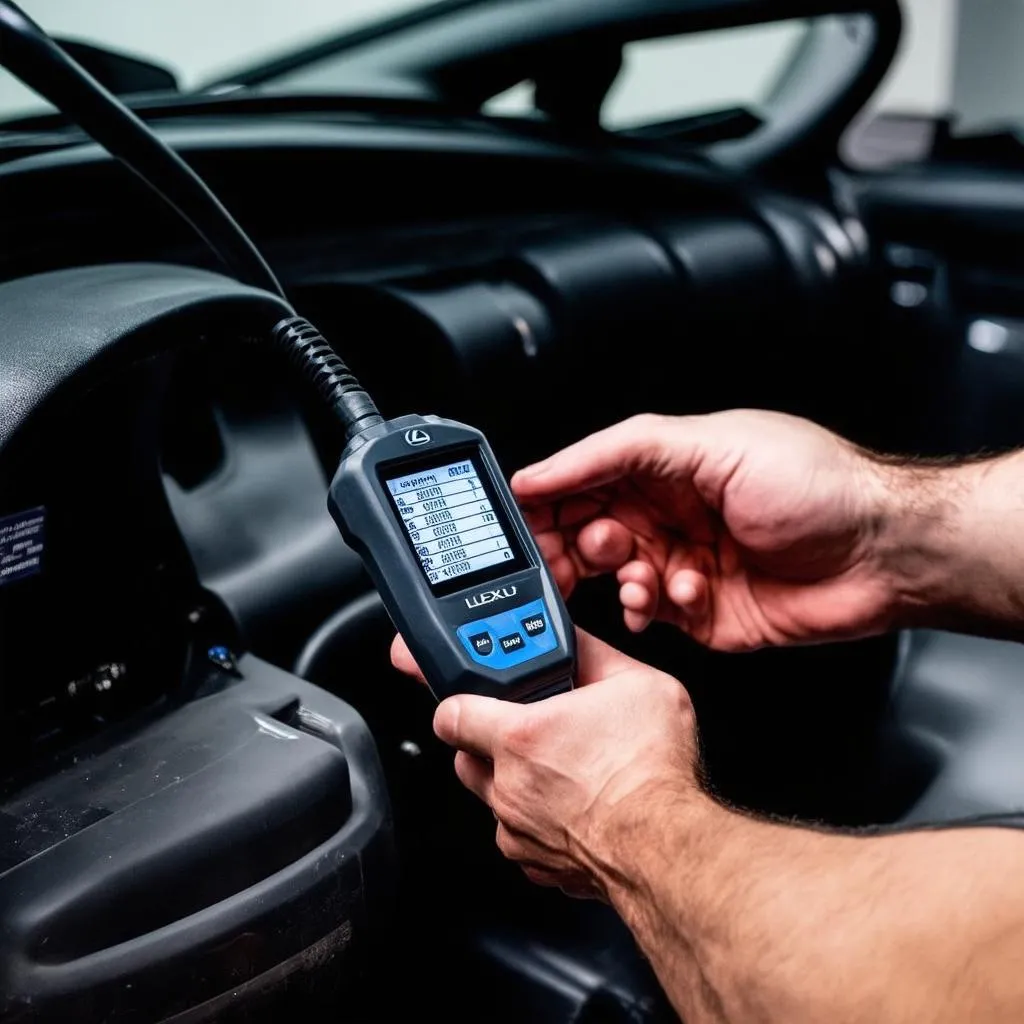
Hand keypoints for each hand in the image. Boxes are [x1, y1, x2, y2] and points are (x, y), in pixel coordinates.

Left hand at [390, 629, 697, 898]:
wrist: (668, 846)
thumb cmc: (652, 771)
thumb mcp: (635, 682)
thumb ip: (592, 654)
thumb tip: (573, 638)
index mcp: (521, 737)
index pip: (451, 713)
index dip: (457, 701)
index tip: (469, 696)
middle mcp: (509, 786)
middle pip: (467, 758)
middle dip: (487, 744)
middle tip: (527, 732)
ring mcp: (519, 830)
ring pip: (494, 801)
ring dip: (515, 785)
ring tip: (560, 771)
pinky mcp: (538, 865)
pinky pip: (521, 838)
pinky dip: (538, 824)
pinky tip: (574, 808)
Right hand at [511, 411, 898, 651]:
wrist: (884, 554)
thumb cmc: (818, 486)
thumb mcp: (714, 443)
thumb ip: (624, 451)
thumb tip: (550, 467)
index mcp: (669, 466)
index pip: (587, 478)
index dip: (550, 495)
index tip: (520, 516)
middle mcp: (672, 514)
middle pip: (590, 530)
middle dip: (568, 547)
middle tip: (558, 562)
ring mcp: (685, 563)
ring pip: (614, 577)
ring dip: (617, 580)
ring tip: (639, 578)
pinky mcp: (702, 611)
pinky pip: (652, 614)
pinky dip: (654, 610)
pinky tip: (680, 597)